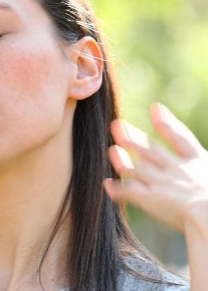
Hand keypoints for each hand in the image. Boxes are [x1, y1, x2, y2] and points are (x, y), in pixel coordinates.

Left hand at [104, 103, 207, 232]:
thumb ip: (201, 163)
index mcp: (199, 162)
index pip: (182, 139)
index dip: (167, 123)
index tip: (155, 108)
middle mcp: (177, 169)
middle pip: (152, 150)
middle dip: (134, 137)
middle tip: (117, 124)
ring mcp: (162, 182)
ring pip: (137, 168)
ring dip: (123, 159)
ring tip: (112, 149)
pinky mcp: (150, 198)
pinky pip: (130, 192)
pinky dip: (118, 189)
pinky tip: (108, 185)